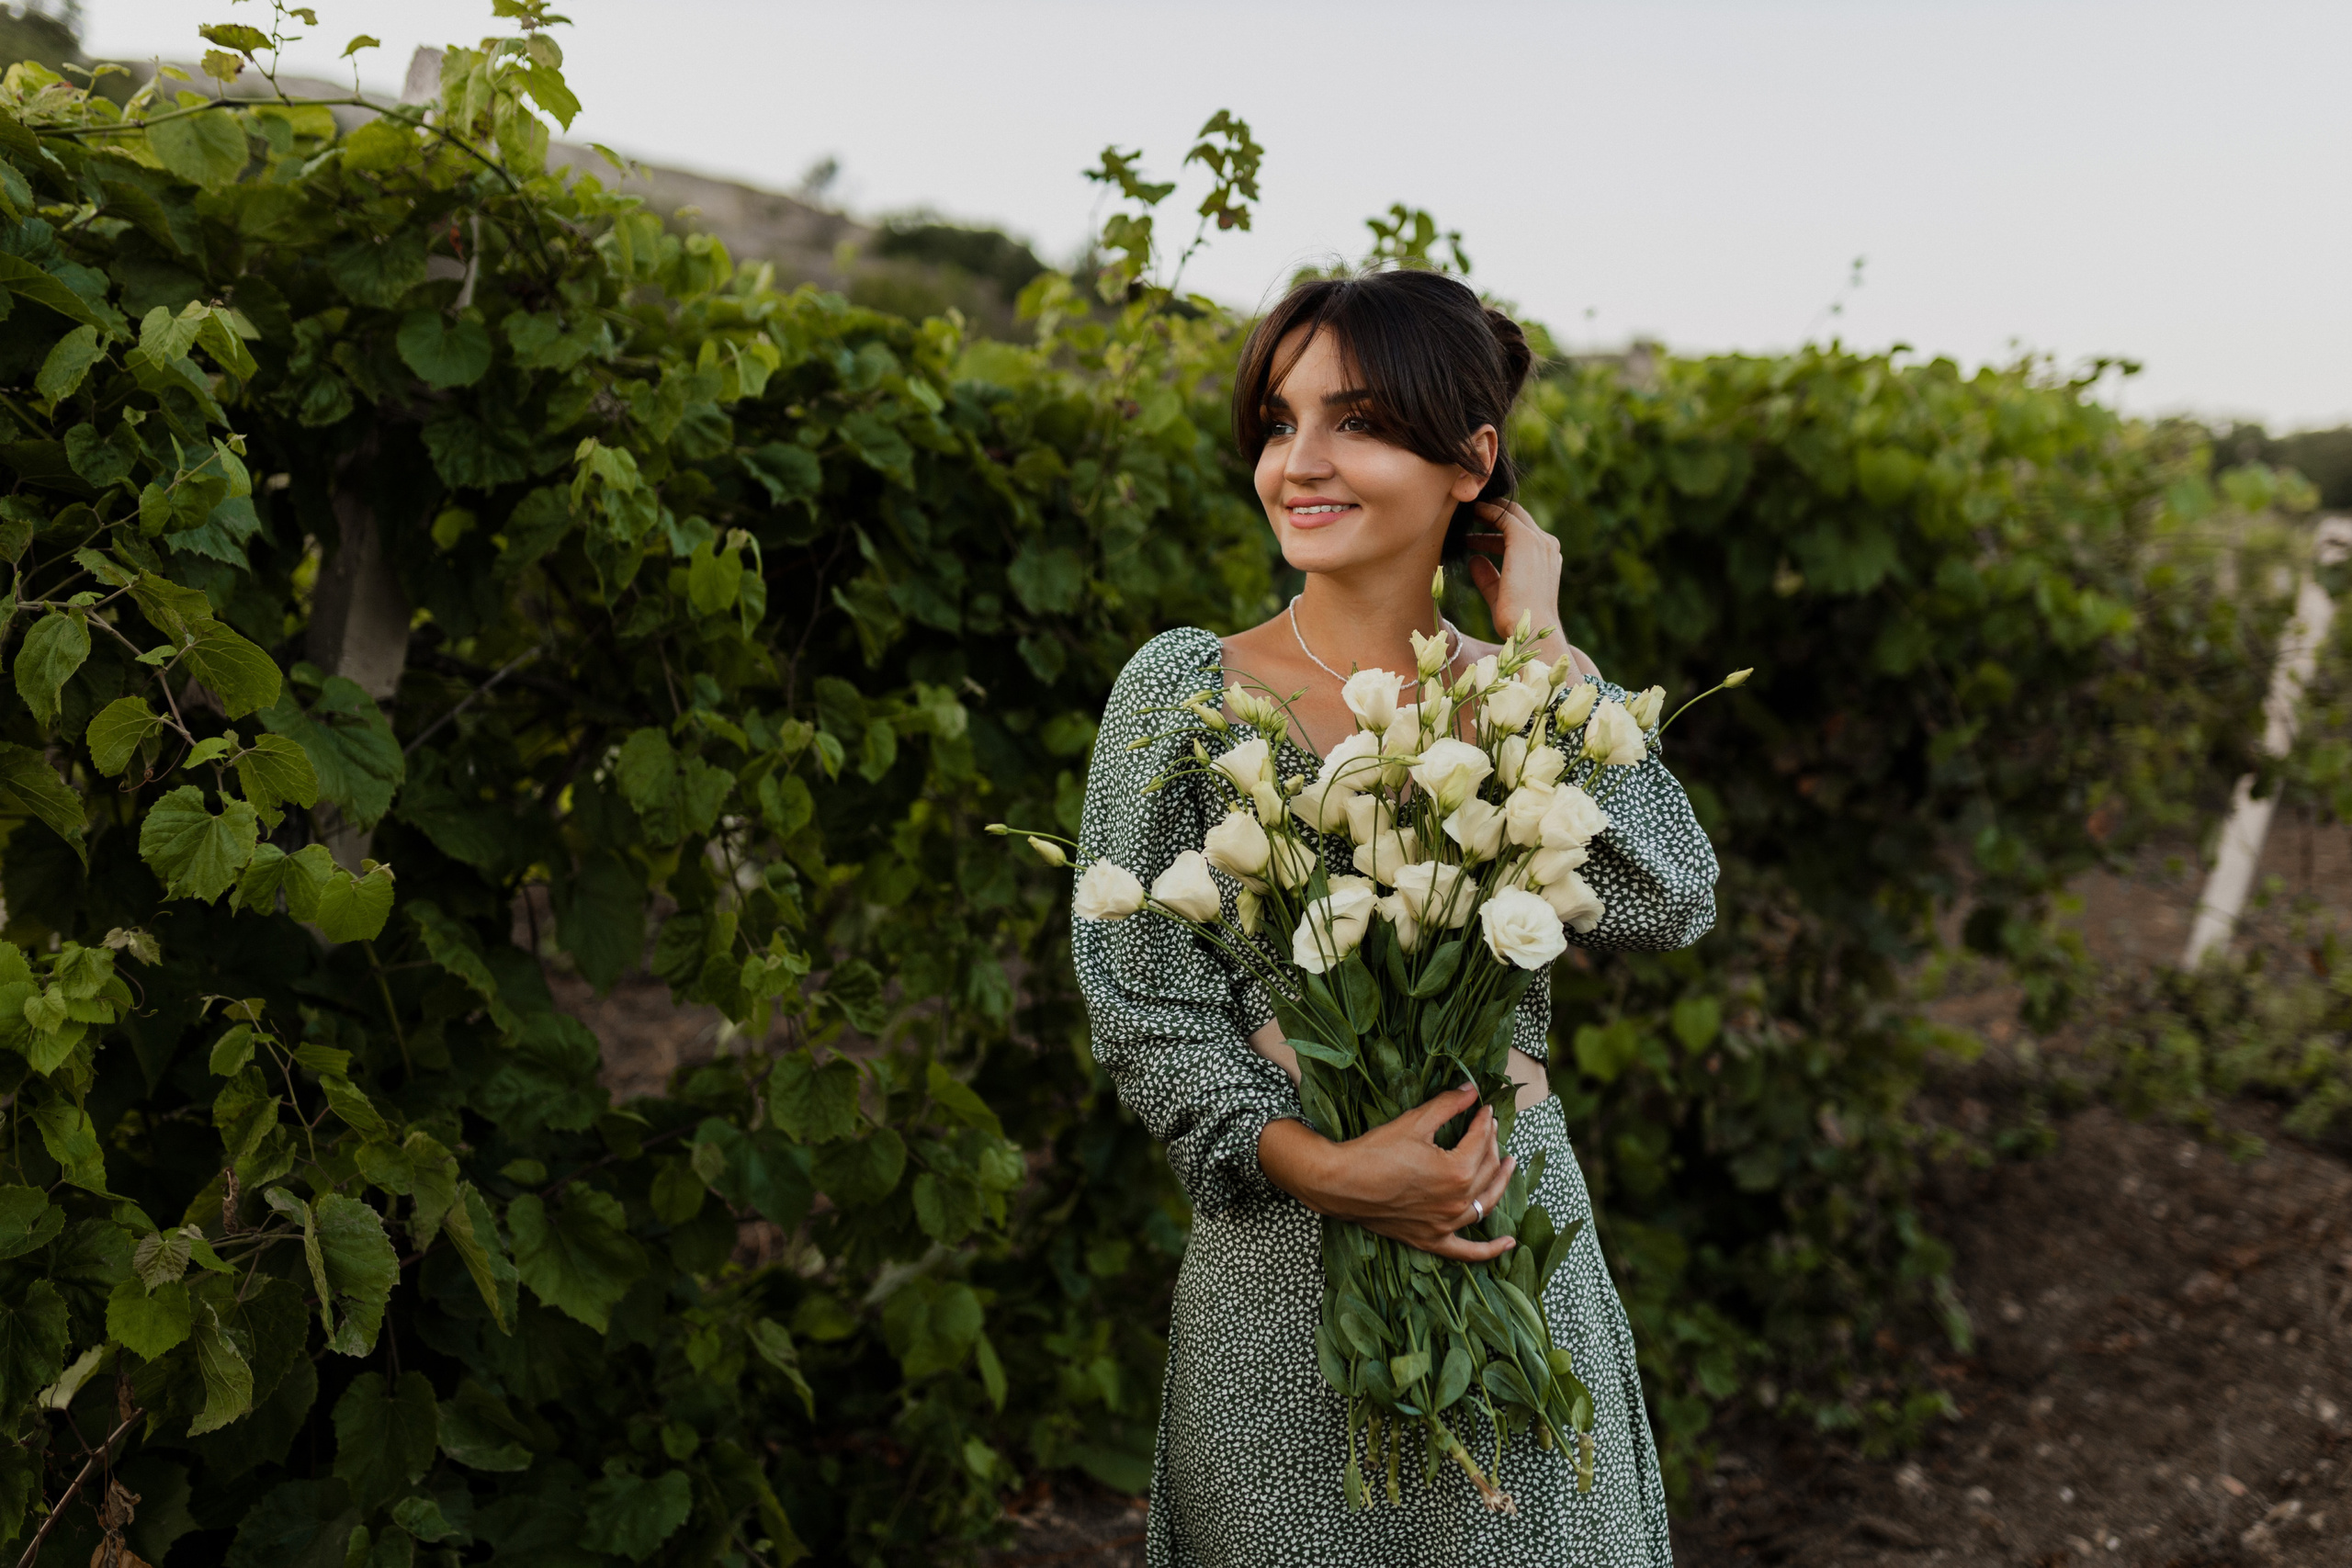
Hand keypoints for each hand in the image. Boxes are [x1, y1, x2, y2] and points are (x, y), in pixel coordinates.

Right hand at [1258, 1083, 1517, 1261]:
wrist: (1341, 1183)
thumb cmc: (1375, 1152)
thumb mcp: (1414, 1122)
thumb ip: (1448, 1105)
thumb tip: (1472, 1090)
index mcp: (1457, 1172)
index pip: (1481, 1142)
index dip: (1484, 1121)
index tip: (1484, 1109)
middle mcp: (1457, 1202)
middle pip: (1486, 1169)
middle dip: (1490, 1143)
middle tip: (1488, 1127)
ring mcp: (1446, 1224)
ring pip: (1485, 1204)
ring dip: (1500, 1183)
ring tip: (1507, 1165)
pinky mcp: (1431, 1239)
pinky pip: (1467, 1251)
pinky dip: (1489, 1250)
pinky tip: (1508, 1244)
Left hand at [1463, 500, 1598, 677]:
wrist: (1530, 629)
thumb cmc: (1517, 621)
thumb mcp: (1499, 595)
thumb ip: (1488, 577)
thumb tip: (1474, 560)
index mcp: (1547, 560)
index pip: (1523, 535)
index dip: (1500, 531)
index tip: (1478, 531)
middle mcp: (1547, 546)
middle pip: (1520, 519)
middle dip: (1496, 514)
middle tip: (1472, 513)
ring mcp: (1539, 541)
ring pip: (1512, 514)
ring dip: (1490, 510)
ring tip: (1469, 511)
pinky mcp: (1525, 539)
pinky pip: (1504, 515)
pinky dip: (1488, 510)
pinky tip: (1473, 511)